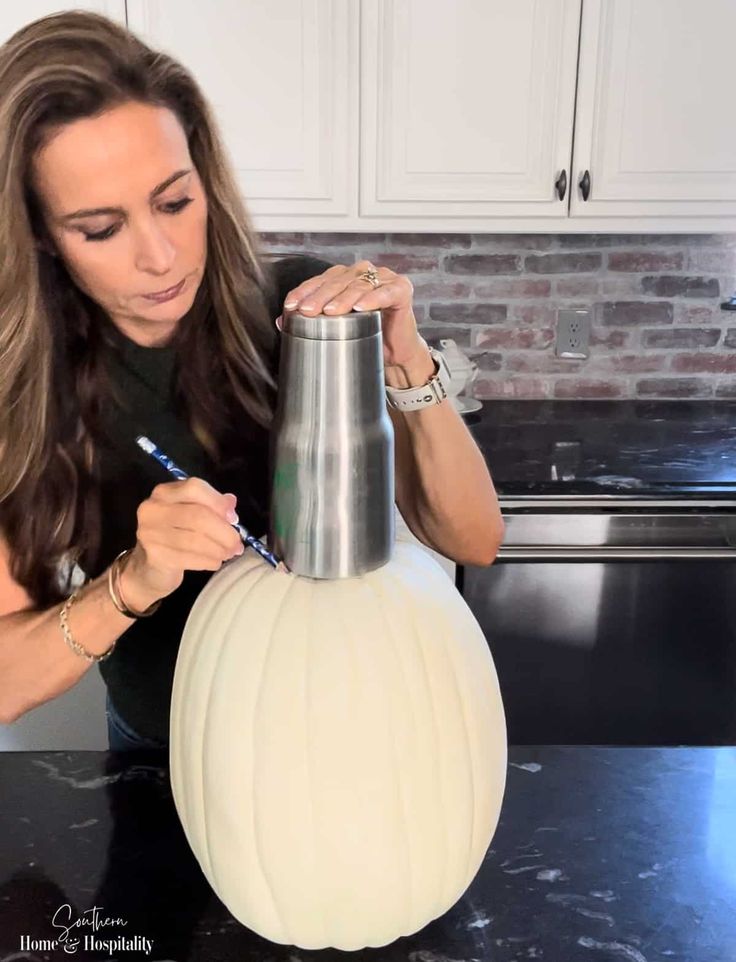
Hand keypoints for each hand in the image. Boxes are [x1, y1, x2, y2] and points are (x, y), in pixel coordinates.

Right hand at [123, 478, 244, 602]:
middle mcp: (153, 509)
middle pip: (198, 516)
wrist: (147, 568)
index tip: (234, 519)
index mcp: (164, 493)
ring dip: (219, 549)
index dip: (218, 502)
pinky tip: (215, 562)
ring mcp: (151, 533)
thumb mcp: (190, 515)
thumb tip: (231, 504)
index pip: (194, 487)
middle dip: (224, 532)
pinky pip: (190, 558)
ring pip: (196, 540)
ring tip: (229, 554)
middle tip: (237, 544)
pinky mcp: (155, 556)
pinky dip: (208, 561)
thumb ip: (210, 506)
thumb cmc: (173, 536)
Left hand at [279, 260, 429, 370]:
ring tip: (330, 311)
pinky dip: (372, 299)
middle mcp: (364, 273)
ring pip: (359, 285)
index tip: (291, 305)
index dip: (305, 291)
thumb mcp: (335, 329)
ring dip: (343, 298)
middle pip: (338, 280)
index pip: (321, 280)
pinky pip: (385, 292)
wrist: (395, 354)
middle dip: (320, 296)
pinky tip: (361, 308)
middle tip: (307, 310)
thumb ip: (310, 320)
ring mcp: (384, 278)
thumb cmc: (367, 337)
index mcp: (346, 277)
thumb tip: (281, 321)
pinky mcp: (401, 289)